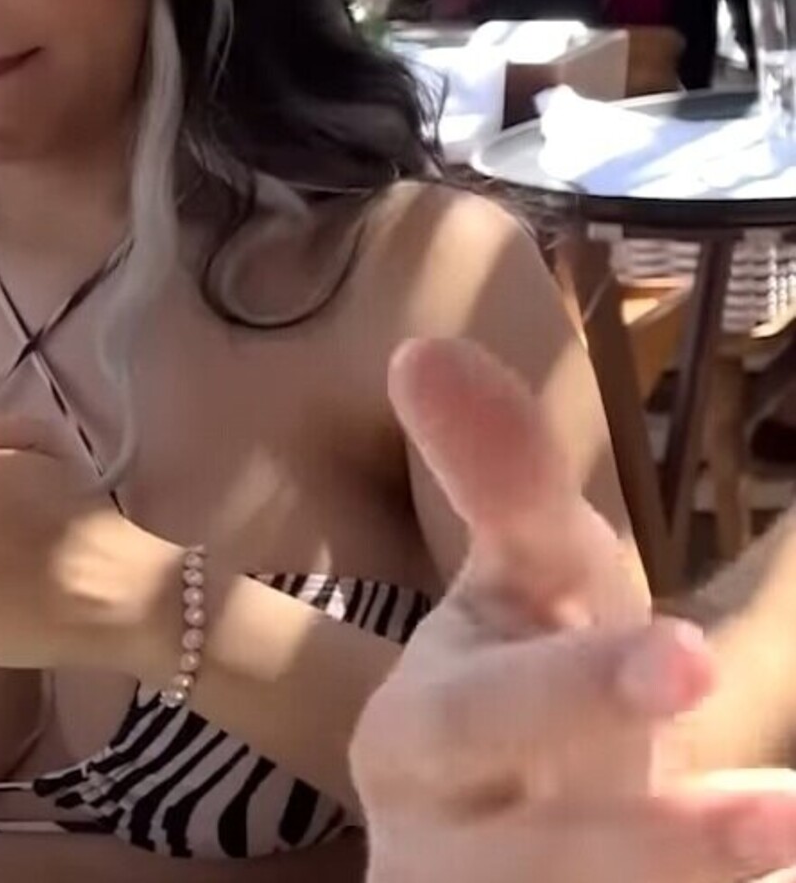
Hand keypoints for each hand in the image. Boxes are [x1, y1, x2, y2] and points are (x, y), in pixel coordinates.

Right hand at [350, 339, 795, 882]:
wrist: (488, 860)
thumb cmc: (527, 689)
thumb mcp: (528, 580)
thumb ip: (498, 473)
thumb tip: (423, 345)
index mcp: (416, 733)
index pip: (484, 710)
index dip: (582, 691)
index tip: (691, 656)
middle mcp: (437, 853)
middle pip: (537, 857)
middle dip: (654, 835)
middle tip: (781, 805)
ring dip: (691, 879)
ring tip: (793, 827)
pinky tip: (773, 881)